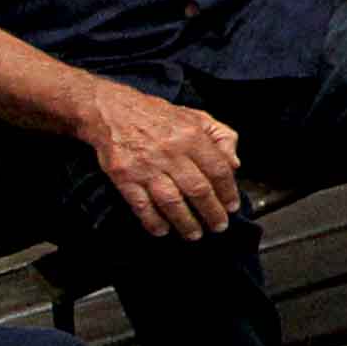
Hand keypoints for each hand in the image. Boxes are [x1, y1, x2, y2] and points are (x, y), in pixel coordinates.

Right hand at [83, 84, 245, 238]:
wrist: (111, 111)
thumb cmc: (157, 116)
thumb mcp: (196, 116)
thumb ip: (221, 137)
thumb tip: (234, 164)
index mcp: (191, 136)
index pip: (218, 169)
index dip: (228, 192)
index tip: (232, 207)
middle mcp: (171, 152)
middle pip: (198, 190)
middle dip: (211, 213)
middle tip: (219, 226)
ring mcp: (146, 166)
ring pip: (172, 201)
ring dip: (186, 222)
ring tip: (194, 234)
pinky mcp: (124, 176)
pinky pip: (141, 205)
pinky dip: (153, 221)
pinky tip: (163, 230)